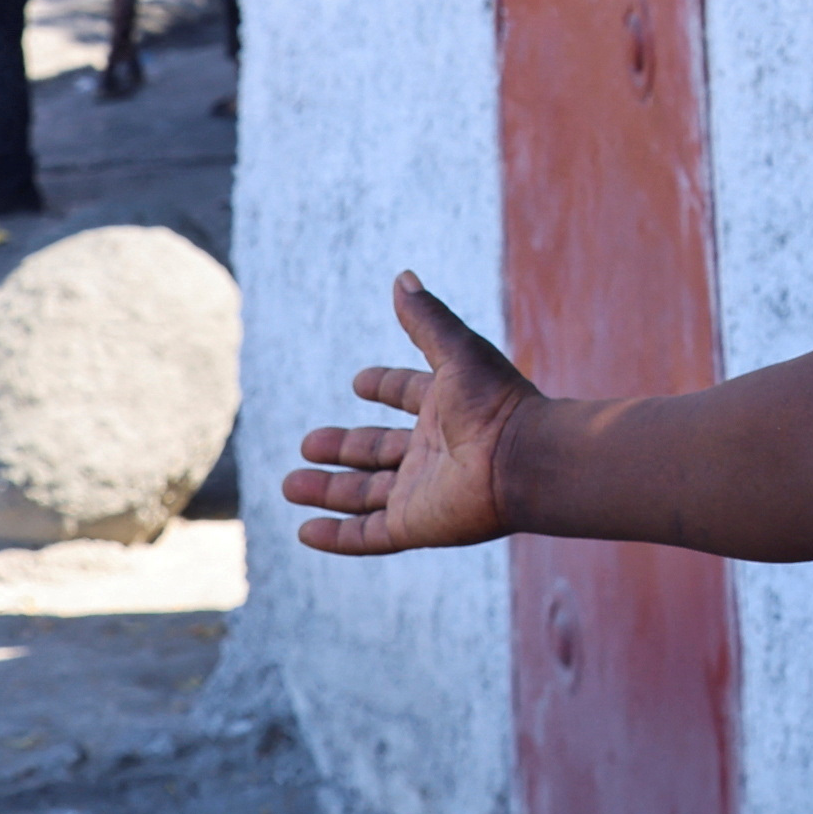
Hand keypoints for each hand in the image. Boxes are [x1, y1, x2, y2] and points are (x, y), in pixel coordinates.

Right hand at [284, 273, 538, 556]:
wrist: (523, 460)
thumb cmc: (496, 402)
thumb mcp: (457, 351)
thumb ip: (426, 318)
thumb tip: (402, 277)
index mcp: (446, 408)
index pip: (409, 396)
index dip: (386, 387)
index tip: (360, 382)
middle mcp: (433, 450)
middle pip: (378, 450)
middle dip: (342, 448)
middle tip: (307, 444)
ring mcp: (422, 491)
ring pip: (365, 494)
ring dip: (328, 491)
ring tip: (290, 484)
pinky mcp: (415, 524)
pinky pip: (368, 536)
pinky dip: (336, 536)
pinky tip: (305, 531)